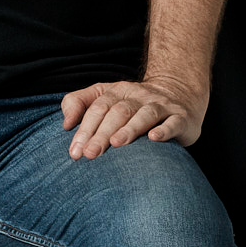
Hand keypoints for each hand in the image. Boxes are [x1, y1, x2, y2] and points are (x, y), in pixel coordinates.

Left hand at [61, 76, 205, 158]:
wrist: (180, 93)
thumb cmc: (134, 103)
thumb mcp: (105, 96)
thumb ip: (79, 103)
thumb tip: (65, 124)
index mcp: (117, 91)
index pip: (97, 107)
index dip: (84, 128)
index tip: (74, 151)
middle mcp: (138, 96)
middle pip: (117, 112)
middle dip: (101, 133)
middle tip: (90, 154)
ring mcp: (161, 105)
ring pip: (143, 114)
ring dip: (129, 129)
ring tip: (116, 144)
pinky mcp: (180, 117)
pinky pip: (172, 122)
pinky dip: (164, 130)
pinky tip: (154, 138)